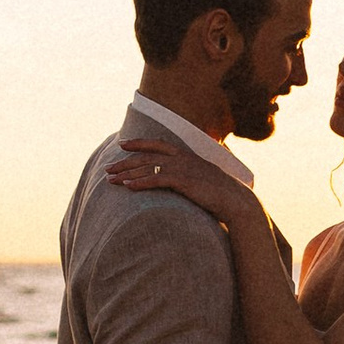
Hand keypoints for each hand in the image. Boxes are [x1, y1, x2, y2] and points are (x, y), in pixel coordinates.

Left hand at [104, 138, 230, 222]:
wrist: (236, 200)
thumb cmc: (221, 192)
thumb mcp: (205, 176)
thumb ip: (193, 171)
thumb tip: (188, 173)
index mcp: (186, 154)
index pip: (157, 144)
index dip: (138, 143)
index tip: (122, 145)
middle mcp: (182, 158)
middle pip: (146, 156)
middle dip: (125, 162)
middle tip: (108, 168)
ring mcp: (182, 168)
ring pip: (147, 167)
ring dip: (127, 173)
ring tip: (111, 180)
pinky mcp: (183, 181)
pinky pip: (156, 179)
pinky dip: (140, 182)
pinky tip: (128, 186)